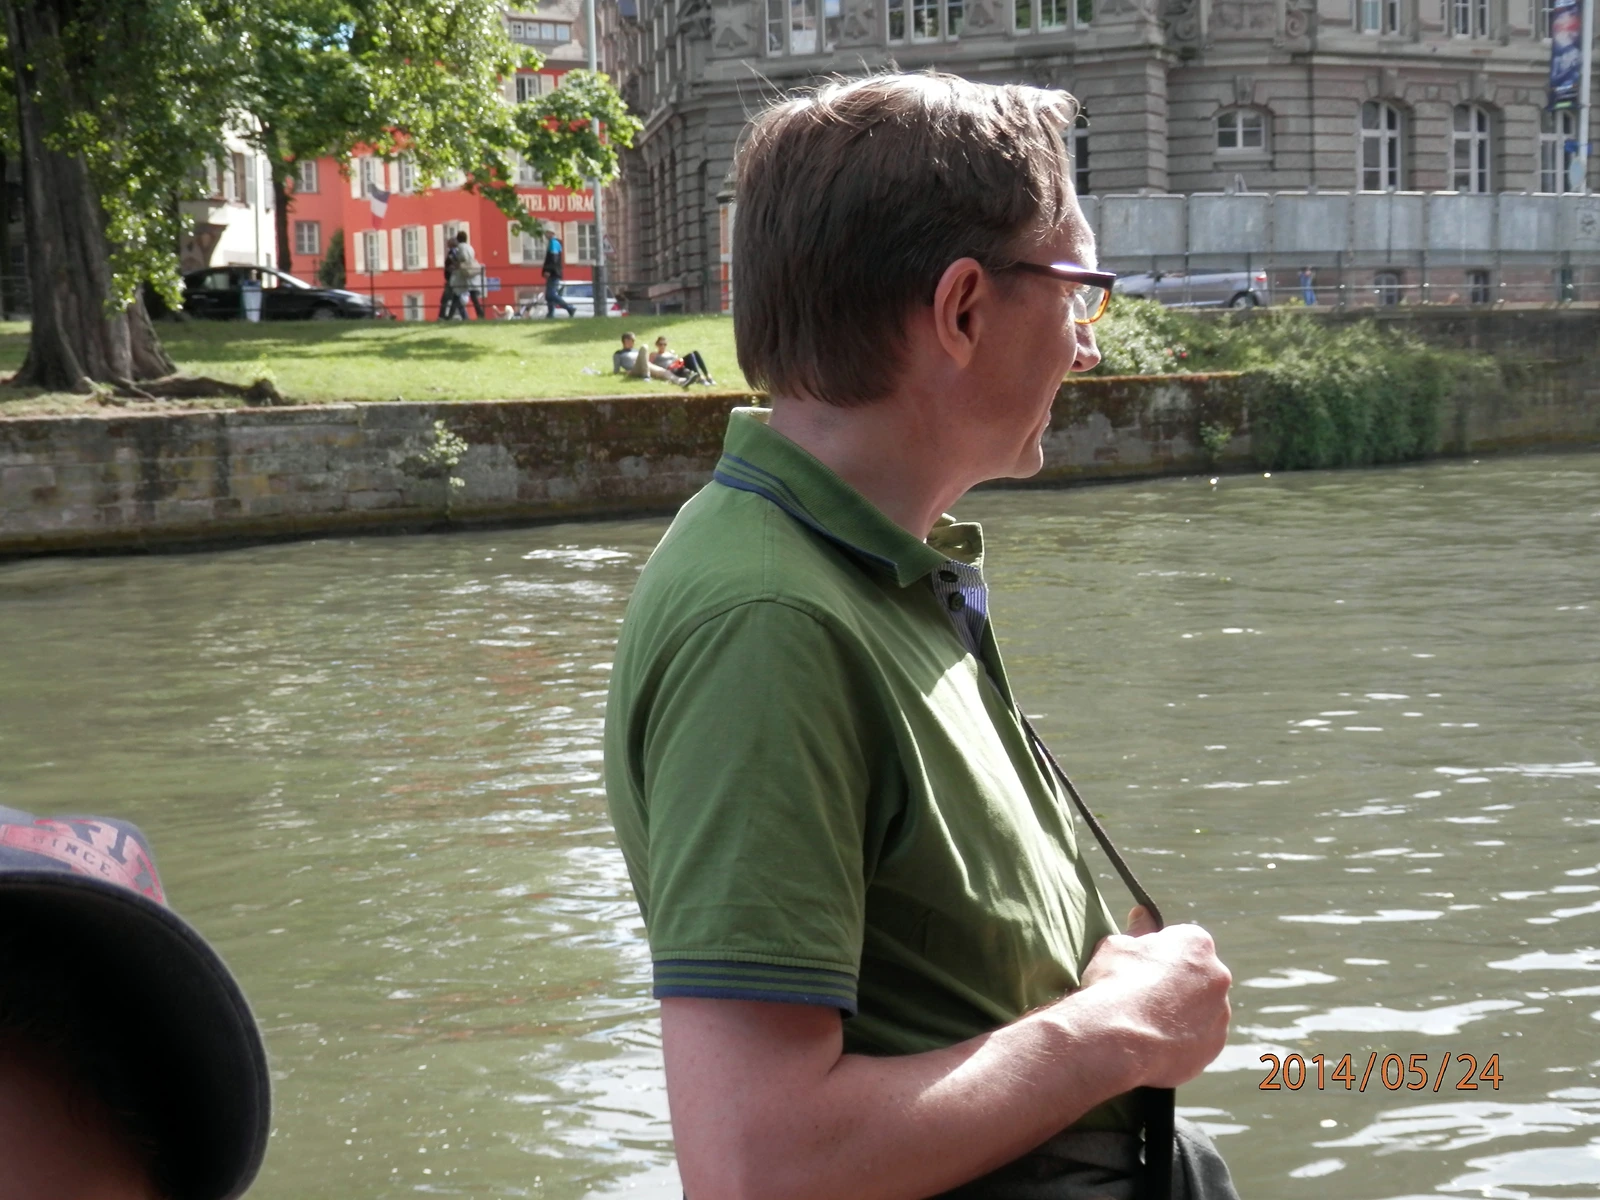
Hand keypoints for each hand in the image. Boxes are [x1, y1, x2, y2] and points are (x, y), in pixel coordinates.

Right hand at [1076, 907, 1231, 1087]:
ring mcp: (1220, 1013)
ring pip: (1201, 1008)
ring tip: (1146, 1024)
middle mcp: (1218, 975)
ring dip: (1182, 1012)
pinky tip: (1155, 1043)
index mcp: (1196, 943)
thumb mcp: (1116, 946)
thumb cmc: (1114, 985)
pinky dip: (1183, 1039)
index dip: (1159, 956)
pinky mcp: (1215, 1046)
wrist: (1118, 1043)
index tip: (1140, 969)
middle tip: (1144, 997)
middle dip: (1176, 983)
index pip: (1182, 942)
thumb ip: (1136, 930)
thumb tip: (1142, 913)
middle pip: (1197, 975)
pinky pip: (1200, 1038)